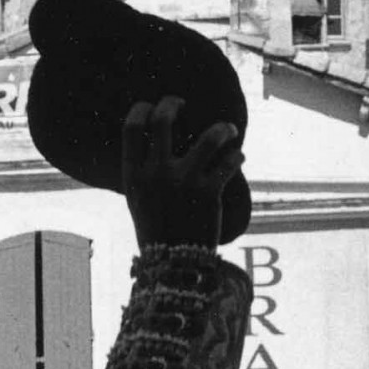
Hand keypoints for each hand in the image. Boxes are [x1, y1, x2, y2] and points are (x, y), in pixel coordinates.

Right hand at [122, 98, 243, 247]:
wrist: (173, 265)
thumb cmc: (156, 230)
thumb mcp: (138, 199)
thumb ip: (144, 170)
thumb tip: (157, 138)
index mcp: (134, 176)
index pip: (131, 127)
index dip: (142, 109)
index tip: (152, 106)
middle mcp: (156, 174)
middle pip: (163, 120)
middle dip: (173, 103)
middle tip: (182, 103)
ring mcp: (184, 182)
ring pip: (210, 136)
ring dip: (223, 129)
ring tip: (228, 130)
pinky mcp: (209, 193)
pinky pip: (230, 162)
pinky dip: (237, 157)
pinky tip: (237, 158)